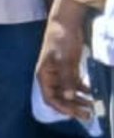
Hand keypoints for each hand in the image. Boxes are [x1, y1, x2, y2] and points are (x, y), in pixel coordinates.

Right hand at [39, 0, 93, 119]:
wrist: (65, 23)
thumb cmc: (60, 40)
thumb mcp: (64, 60)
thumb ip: (66, 78)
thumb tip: (69, 96)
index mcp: (44, 76)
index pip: (51, 98)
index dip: (62, 107)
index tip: (75, 114)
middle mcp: (51, 78)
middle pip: (60, 98)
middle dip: (73, 107)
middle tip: (88, 114)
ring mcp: (60, 74)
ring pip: (69, 92)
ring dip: (80, 100)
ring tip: (93, 106)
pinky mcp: (69, 69)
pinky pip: (75, 84)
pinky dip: (83, 90)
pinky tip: (93, 93)